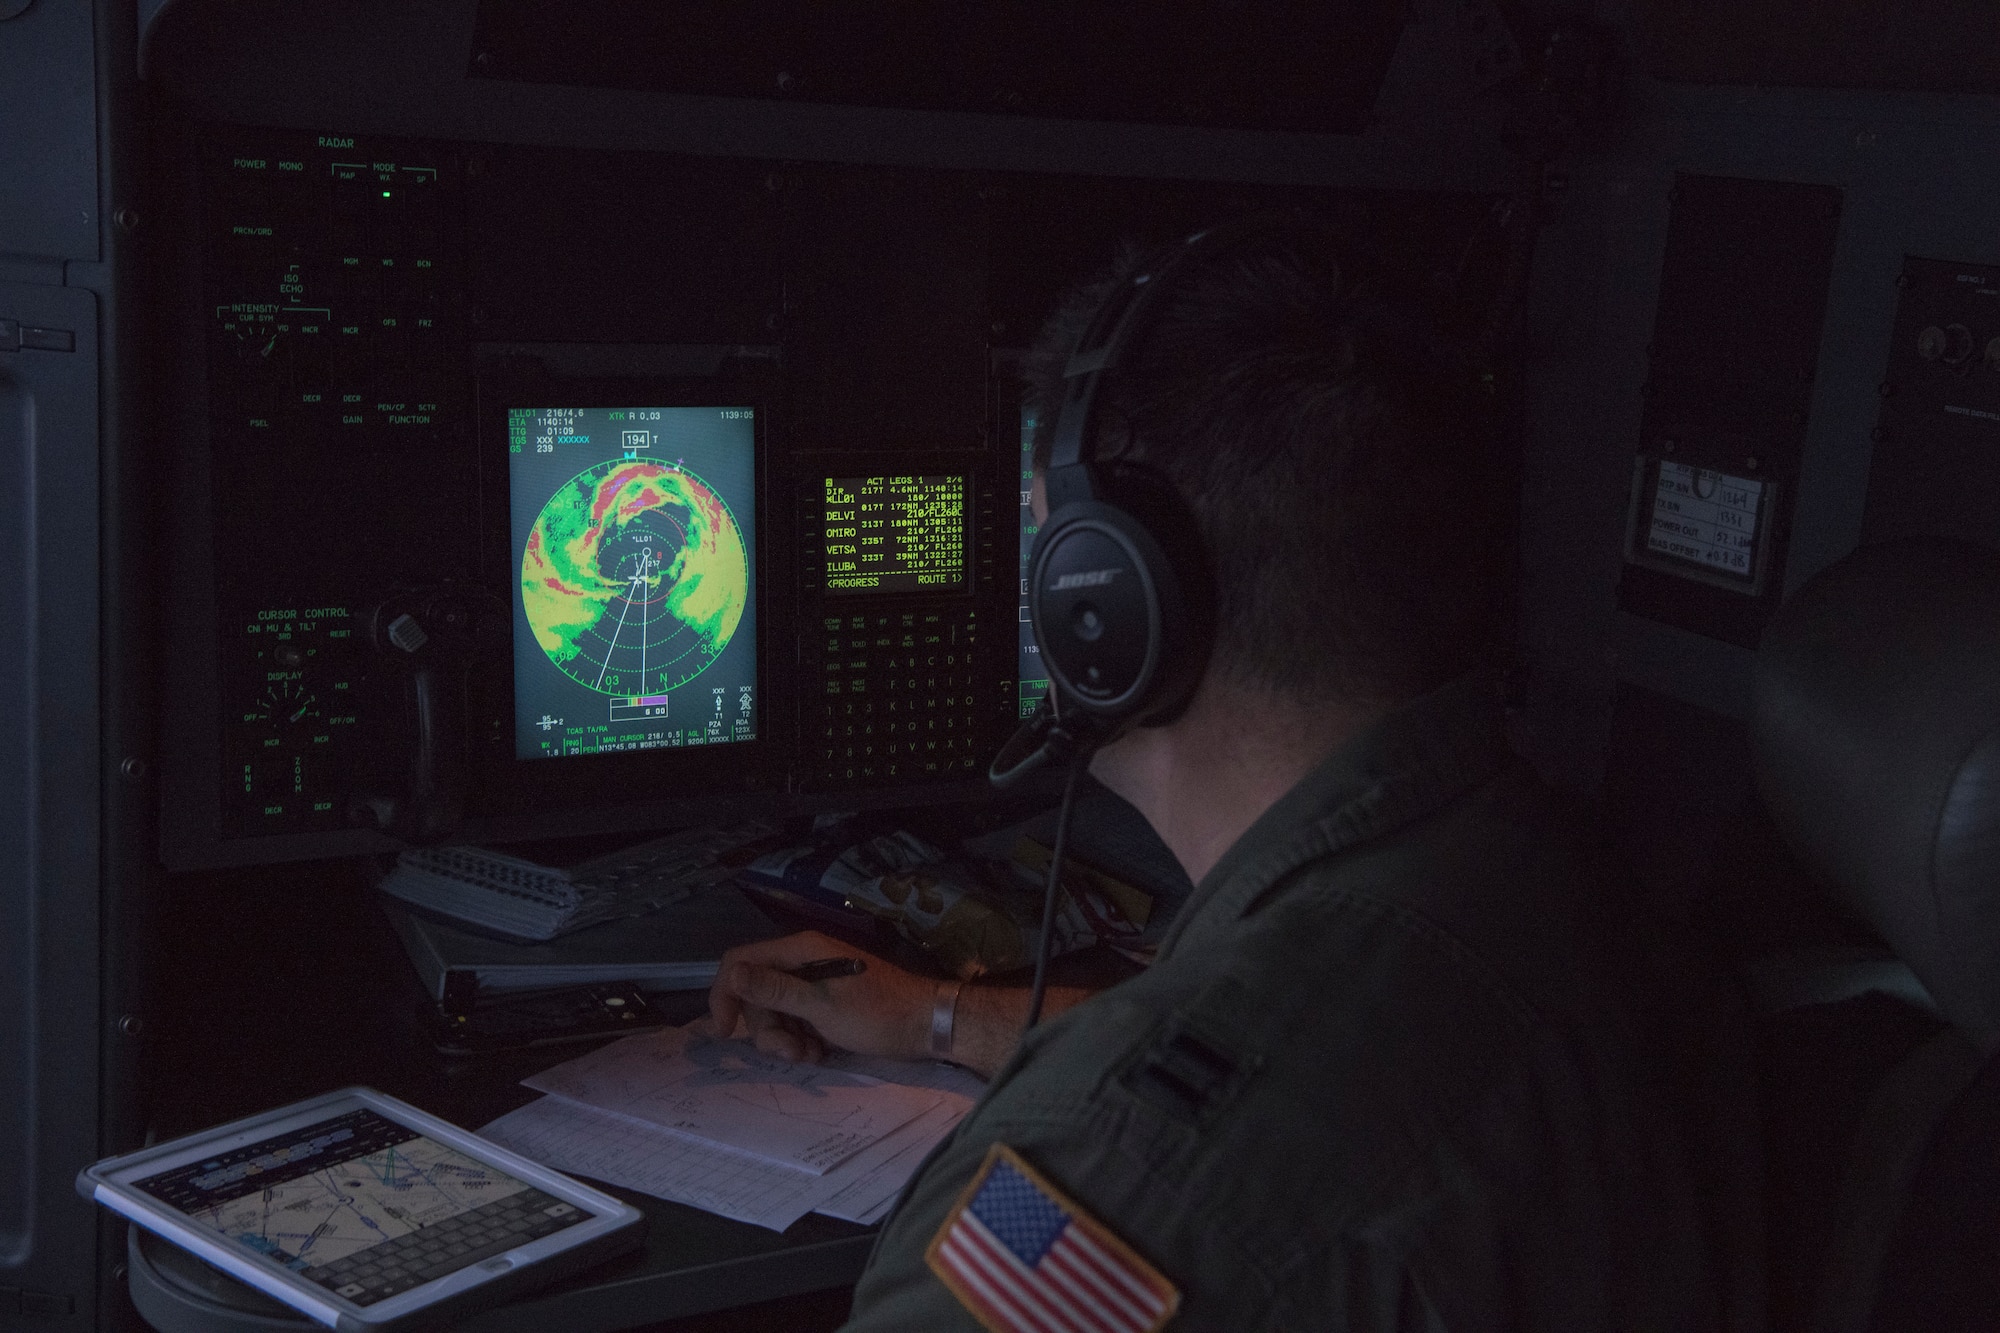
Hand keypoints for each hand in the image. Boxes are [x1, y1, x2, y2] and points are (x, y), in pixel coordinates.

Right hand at [706, 931, 938, 1063]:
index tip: (724, 1032)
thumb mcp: (822, 1006)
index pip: (739, 962)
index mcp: (800, 951)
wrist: (926, 1026)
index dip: (724, 994)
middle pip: (756, 995)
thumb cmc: (877, 1014)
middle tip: (791, 1053)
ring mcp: (814, 984)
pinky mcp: (824, 1005)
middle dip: (767, 1029)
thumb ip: (775, 990)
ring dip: (786, 1040)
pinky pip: (795, 1023)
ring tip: (812, 1055)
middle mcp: (803, 962)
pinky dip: (801, 1041)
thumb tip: (731, 973)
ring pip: (775, 1014)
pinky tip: (821, 1053)